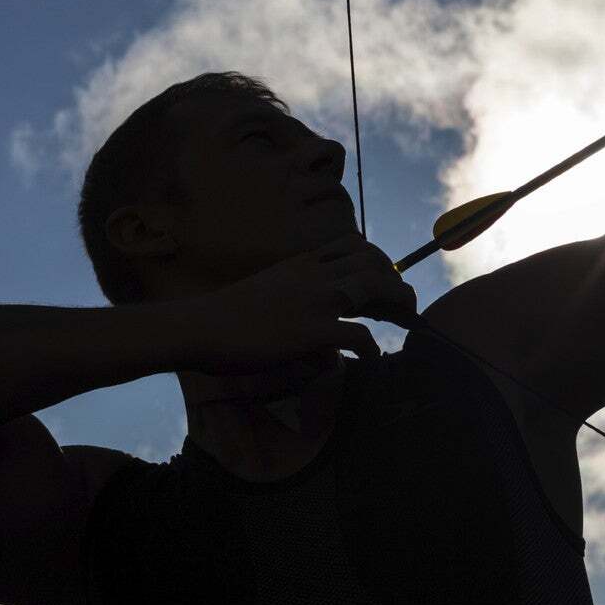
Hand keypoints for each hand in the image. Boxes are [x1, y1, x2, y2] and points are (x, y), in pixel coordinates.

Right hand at [177, 233, 416, 376]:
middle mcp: (313, 274)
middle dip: (397, 282)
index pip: (354, 246)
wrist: (196, 326)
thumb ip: (295, 293)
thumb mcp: (267, 290)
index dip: (378, 261)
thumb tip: (313, 309)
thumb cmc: (223, 315)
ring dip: (397, 304)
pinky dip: (371, 347)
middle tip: (407, 307)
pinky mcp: (311, 330)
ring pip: (374, 287)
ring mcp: (314, 300)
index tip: (386, 280)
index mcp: (302, 263)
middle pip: (373, 263)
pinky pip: (358, 334)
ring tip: (406, 323)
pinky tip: (371, 358)